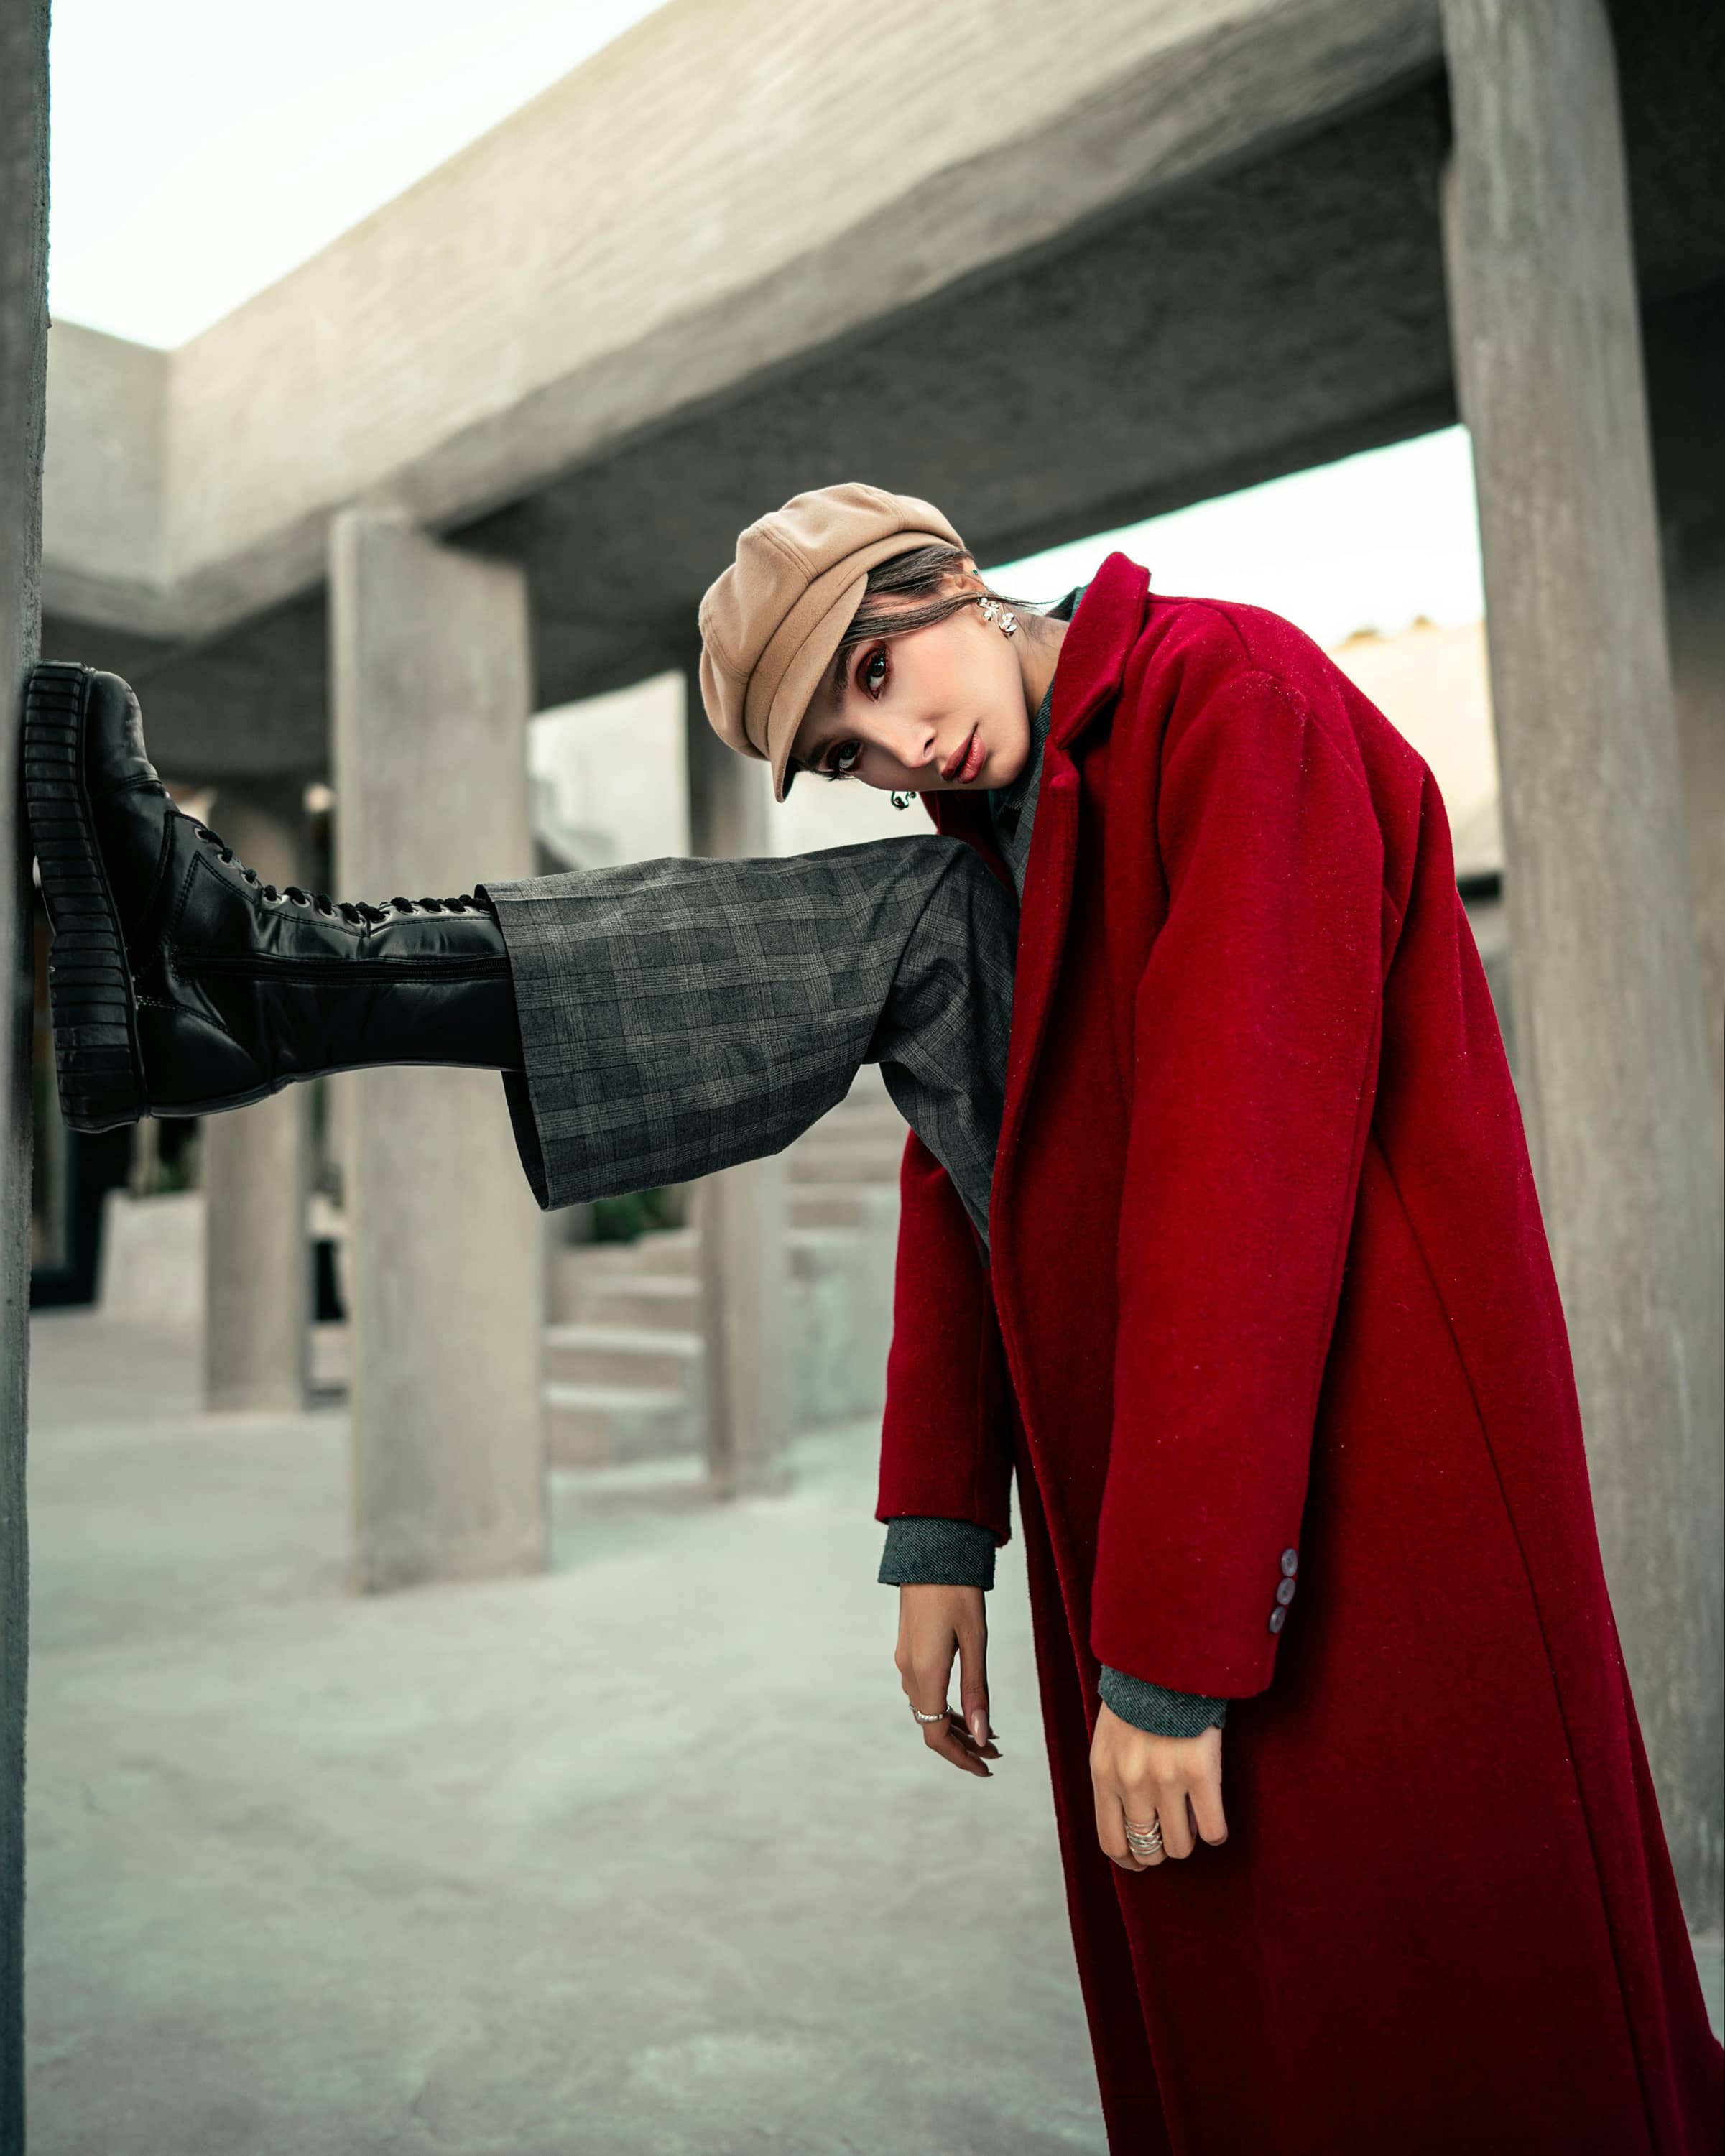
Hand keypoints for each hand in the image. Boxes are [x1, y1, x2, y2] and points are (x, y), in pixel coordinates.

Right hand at [894, 1584, 1000, 1777]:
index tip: (987, 1768)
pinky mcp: (909, 1648)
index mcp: (926, 1671)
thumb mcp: (975, 1640)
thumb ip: (976, 1689)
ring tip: (990, 1734)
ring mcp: (905, 1659)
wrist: (931, 1550)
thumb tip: (983, 1736)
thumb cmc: (958, 1590)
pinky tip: (967, 1706)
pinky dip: (946, 1706)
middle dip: (964, 1745)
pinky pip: (925, 1690)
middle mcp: (909, 1670)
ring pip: (927, 1708)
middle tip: (997, 1753)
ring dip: (956, 1726)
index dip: (961, 1757)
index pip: (936, 1733)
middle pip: (931, 1725)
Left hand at [1090, 1702, 1226, 1869]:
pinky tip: (1214, 1818)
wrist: (1165, 1661)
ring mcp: (1166, 1781)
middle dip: (1161, 1848)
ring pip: (1180, 1846)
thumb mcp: (1109, 1741)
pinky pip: (1212, 1830)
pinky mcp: (1201, 1773)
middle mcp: (1132, 1784)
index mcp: (1104, 1775)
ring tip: (1192, 1819)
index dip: (1130, 1860)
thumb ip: (1114, 1779)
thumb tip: (1129, 1822)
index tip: (1141, 1860)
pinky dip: (1215, 1832)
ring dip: (1188, 1839)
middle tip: (1172, 1833)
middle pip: (1148, 1848)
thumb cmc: (1137, 1701)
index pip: (1112, 1842)